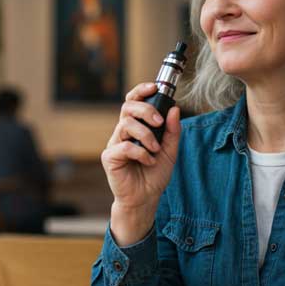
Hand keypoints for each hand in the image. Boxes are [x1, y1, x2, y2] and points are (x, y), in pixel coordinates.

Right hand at [101, 83, 181, 245]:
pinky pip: (124, 146)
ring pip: (126, 124)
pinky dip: (141, 152)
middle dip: (146, 110)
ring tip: (155, 149)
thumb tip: (175, 109)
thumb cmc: (154, 174)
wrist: (145, 198)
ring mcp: (115, 144)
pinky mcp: (110, 157)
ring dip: (146, 135)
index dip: (141, 90)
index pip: (133, 101)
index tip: (154, 87)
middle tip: (159, 123)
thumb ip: (173, 131)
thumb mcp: (170, 151)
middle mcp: (123, 132)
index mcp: (136, 127)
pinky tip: (148, 161)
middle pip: (127, 107)